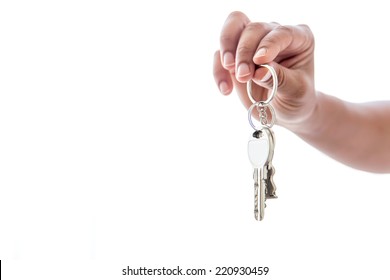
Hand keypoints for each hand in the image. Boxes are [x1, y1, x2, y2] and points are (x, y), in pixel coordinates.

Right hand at [213, 11, 315, 128]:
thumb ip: (280, 79)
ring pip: (233, 28)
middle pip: (253, 28)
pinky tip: (226, 90)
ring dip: (227, 49)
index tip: (260, 60)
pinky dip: (219, 71)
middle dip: (245, 51)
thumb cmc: (297, 99)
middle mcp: (274, 34)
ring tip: (230, 69)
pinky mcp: (234, 56)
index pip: (281, 33)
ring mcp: (252, 43)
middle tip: (244, 75)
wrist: (284, 112)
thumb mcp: (296, 92)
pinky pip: (219, 54)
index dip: (268, 44)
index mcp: (298, 38)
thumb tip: (259, 72)